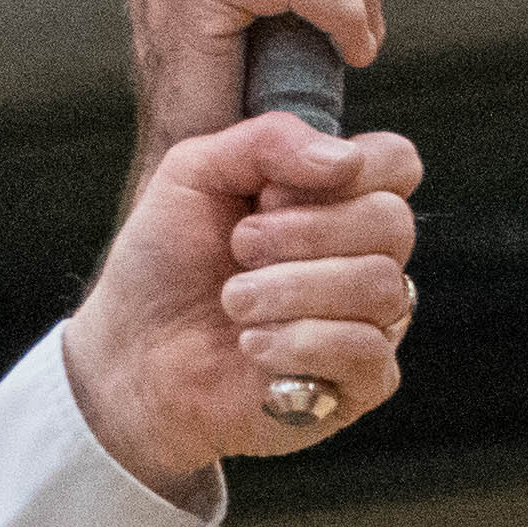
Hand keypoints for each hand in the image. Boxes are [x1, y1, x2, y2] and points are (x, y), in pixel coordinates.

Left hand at [63, 111, 421, 484]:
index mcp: (337, 200)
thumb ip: (266, 141)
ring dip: (291, 289)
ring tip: (233, 301)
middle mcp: (364, 257)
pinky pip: (366, 350)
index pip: (397, 163)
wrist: (130, 355)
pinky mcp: (358, 386)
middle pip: (393, 222)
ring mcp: (369, 323)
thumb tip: (345, 159)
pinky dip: (301, 342)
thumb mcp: (193, 174)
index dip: (348, 169)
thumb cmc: (165, 264)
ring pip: (380, 286)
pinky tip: (252, 345)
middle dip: (305, 232)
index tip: (271, 193)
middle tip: (239, 248)